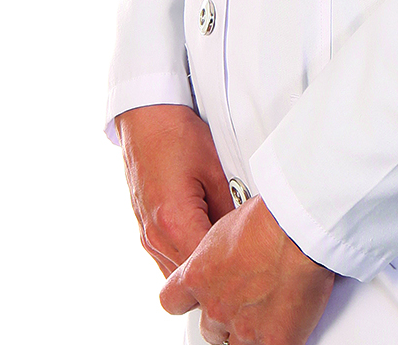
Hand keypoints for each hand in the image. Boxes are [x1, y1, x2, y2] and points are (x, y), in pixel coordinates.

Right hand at [118, 103, 233, 276]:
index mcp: (174, 222)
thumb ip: (229, 208)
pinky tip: (208, 242)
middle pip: (189, 276)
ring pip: (176, 271)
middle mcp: (155, 236)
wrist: (147, 121)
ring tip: (229, 254)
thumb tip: (245, 233)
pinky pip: (167, 258)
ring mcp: (146, 236)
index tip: (252, 263)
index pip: (205, 267)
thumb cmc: (180, 138)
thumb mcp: (216, 169)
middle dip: (216, 273)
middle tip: (245, 262)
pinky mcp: (144, 231)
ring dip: (199, 267)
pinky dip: (186, 257)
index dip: (230, 268)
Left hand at [160, 195, 335, 344]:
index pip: (173, 300)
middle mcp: (215, 306)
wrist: (299, 228)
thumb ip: (223, 250)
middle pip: (210, 327)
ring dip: (253, 330)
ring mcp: (242, 327)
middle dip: (228, 316)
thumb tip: (235, 250)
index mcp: (198, 275)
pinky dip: (281, 337)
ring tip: (276, 305)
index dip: (188, 300)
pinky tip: (292, 321)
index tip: (200, 295)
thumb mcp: (231, 223)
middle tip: (252, 296)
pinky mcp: (273, 339)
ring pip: (238, 343)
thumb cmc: (271, 214)